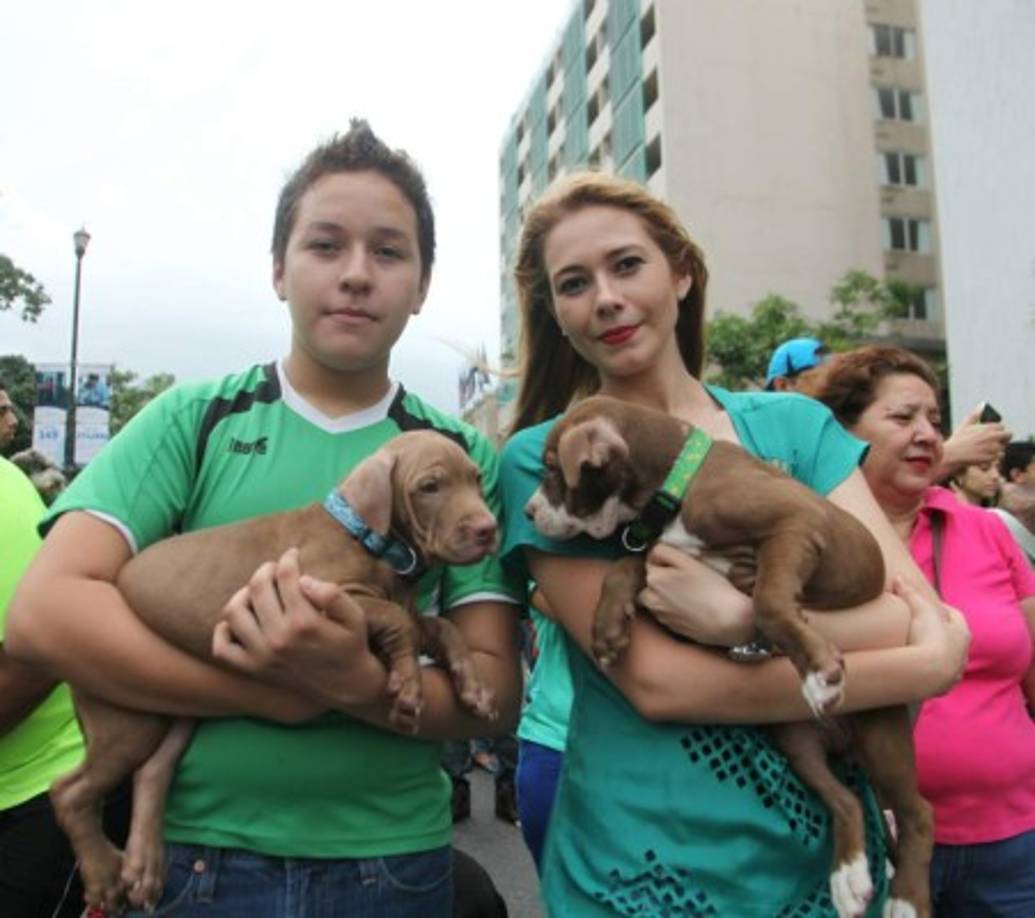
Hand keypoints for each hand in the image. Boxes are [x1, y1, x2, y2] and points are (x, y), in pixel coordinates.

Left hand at [212, 548, 387, 708]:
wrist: (346, 685)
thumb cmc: (350, 645)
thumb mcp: (354, 617)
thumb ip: (332, 595)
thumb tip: (304, 579)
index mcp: (304, 622)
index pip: (285, 577)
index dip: (288, 559)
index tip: (293, 553)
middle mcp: (279, 638)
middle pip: (257, 588)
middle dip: (266, 570)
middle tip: (275, 568)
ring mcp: (262, 655)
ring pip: (234, 612)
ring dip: (243, 593)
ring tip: (258, 591)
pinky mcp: (254, 669)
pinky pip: (223, 648)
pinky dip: (224, 630)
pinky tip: (241, 620)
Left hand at [638, 543, 754, 645]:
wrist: (727, 621)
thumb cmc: (711, 588)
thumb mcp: (688, 561)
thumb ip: (665, 552)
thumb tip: (653, 552)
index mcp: (653, 579)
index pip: (651, 560)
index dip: (667, 559)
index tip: (682, 563)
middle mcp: (650, 599)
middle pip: (652, 580)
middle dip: (663, 576)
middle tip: (686, 577)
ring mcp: (659, 615)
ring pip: (656, 597)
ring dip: (665, 593)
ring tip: (688, 592)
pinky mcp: (669, 626)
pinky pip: (665, 611)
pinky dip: (673, 607)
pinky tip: (690, 605)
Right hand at [895, 578, 969, 694]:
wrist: (928, 673)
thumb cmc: (929, 637)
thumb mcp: (919, 609)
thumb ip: (910, 593)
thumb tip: (899, 578)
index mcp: (962, 633)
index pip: (955, 616)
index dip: (942, 609)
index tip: (927, 606)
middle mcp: (963, 653)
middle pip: (954, 639)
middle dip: (941, 633)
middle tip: (923, 627)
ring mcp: (954, 671)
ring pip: (949, 660)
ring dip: (938, 655)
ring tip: (920, 651)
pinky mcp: (943, 687)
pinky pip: (939, 677)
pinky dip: (931, 672)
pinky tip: (919, 670)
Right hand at [940, 406, 1010, 475]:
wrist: (953, 454)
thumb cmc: (958, 440)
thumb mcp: (965, 425)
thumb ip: (975, 414)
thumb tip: (982, 404)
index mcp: (988, 427)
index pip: (1002, 427)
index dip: (998, 431)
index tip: (992, 435)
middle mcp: (993, 436)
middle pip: (1008, 435)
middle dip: (1003, 439)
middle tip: (994, 443)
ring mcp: (993, 447)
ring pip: (1003, 447)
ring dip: (996, 449)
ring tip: (984, 451)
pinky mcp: (992, 457)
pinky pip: (998, 457)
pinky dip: (993, 457)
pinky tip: (982, 456)